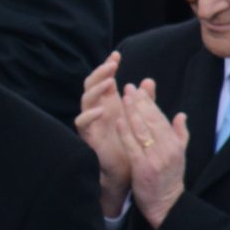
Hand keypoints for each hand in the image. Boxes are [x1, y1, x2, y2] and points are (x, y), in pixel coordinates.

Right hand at [74, 52, 132, 217]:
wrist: (127, 173)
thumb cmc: (131, 146)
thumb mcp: (140, 119)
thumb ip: (144, 101)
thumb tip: (148, 80)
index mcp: (109, 104)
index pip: (104, 80)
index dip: (107, 67)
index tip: (117, 56)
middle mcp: (97, 110)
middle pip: (91, 85)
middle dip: (100, 73)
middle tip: (111, 65)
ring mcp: (91, 123)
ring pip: (85, 100)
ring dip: (95, 89)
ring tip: (108, 82)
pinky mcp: (87, 136)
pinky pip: (81, 123)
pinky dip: (89, 114)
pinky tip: (102, 109)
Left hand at [118, 79, 188, 228]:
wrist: (166, 204)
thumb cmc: (169, 178)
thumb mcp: (180, 155)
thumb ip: (180, 134)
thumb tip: (181, 115)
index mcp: (175, 144)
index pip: (161, 118)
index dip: (149, 102)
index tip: (140, 88)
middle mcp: (167, 149)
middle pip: (152, 120)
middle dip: (140, 102)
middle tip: (129, 87)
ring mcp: (155, 158)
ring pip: (142, 130)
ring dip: (132, 112)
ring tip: (124, 97)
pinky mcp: (142, 168)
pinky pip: (132, 146)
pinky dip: (125, 132)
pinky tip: (118, 119)